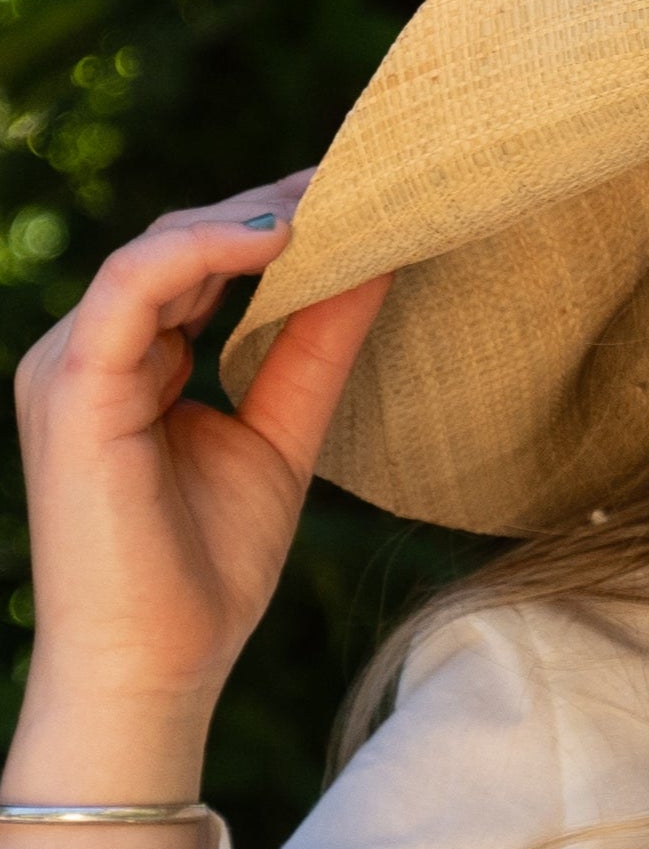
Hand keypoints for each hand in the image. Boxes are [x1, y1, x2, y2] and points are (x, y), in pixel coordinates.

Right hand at [4, 176, 388, 848]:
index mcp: (129, 362)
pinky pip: (131, 287)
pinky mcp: (71, 387)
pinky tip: (278, 236)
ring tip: (338, 199)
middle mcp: (89, 352)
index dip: (275, 223)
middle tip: (367, 178)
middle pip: (179, 243)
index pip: (198, 263)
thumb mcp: (281, 435)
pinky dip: (202, 250)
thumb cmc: (204, 572)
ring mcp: (68, 365)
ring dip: (247, 218)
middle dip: (272, 207)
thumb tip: (379, 260)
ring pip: (156, 250)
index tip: (365, 193)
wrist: (153, 671)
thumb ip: (315, 348)